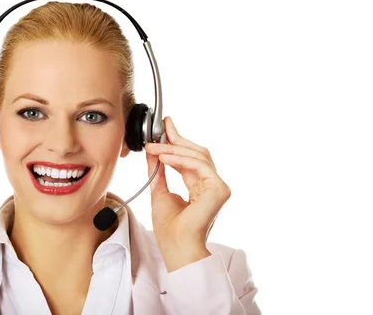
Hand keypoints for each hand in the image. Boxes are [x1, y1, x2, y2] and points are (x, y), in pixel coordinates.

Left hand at [145, 116, 230, 271]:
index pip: (191, 157)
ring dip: (174, 148)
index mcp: (200, 186)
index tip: (165, 126)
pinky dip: (180, 159)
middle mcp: (212, 185)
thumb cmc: (169, 229)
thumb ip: (158, 171)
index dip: (178, 141)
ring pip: (198, 156)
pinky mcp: (219, 190)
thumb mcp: (159, 191)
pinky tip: (164, 157)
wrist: (176, 247)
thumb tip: (153, 151)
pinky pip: (199, 165)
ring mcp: (218, 187)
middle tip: (161, 127)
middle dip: (177, 138)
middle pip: (197, 153)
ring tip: (154, 146)